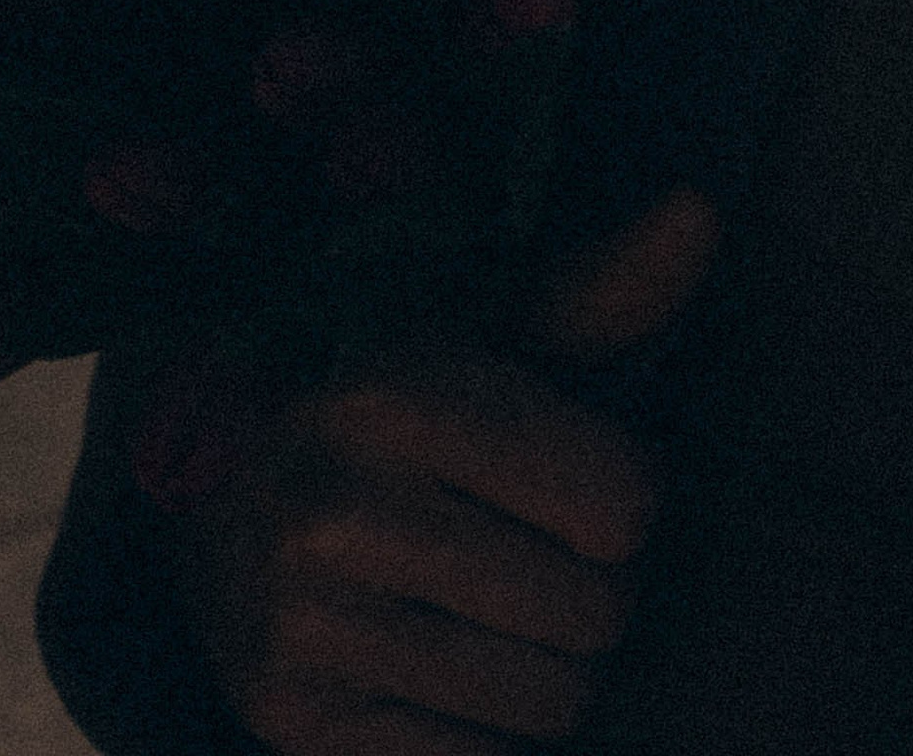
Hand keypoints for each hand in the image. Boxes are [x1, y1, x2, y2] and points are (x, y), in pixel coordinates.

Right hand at [176, 189, 721, 755]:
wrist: (211, 480)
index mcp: (393, 389)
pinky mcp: (288, 722)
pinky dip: (480, 727)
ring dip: (546, 664)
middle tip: (531, 545)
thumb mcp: (489, 321)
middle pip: (595, 613)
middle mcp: (334, 507)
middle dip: (593, 587)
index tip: (570, 470)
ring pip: (547, 703)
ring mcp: (302, 624)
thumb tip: (701, 208)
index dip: (622, 494)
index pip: (622, 504)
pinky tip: (432, 656)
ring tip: (489, 602)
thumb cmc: (399, 385)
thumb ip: (605, 285)